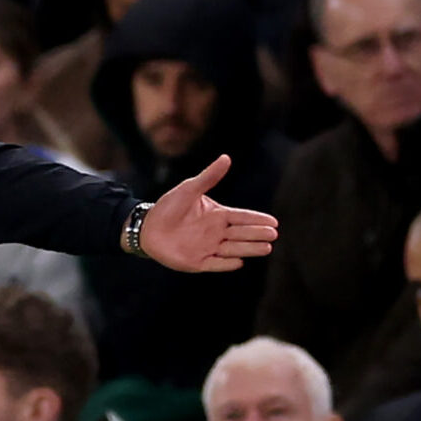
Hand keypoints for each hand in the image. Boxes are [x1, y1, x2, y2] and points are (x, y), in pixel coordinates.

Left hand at [138, 154, 278, 272]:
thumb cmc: (169, 207)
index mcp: (218, 215)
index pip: (242, 217)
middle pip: (242, 234)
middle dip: (258, 234)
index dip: (257, 219)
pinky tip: (239, 261)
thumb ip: (209, 177)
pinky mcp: (198, 262)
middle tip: (273, 234)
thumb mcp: (189, 189)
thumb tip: (226, 157)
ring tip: (267, 248)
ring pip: (234, 249)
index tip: (274, 221)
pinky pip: (216, 263)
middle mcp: (217, 233)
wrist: (147, 227)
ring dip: (249, 249)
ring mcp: (209, 248)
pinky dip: (227, 263)